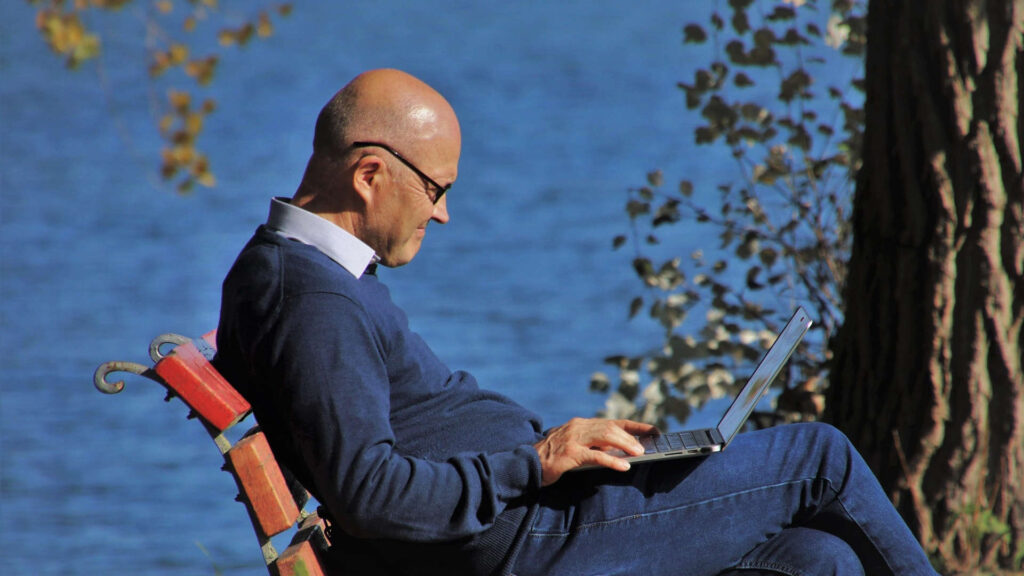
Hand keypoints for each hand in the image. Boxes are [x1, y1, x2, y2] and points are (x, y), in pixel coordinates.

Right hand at [533, 418, 658, 485]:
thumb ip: (591, 445)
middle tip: (645, 446)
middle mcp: (578, 427)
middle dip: (631, 436)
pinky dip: (612, 460)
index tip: (652, 430)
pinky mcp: (570, 453)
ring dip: (625, 445)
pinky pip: (596, 456)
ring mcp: (573, 438)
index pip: (612, 422)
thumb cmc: (551, 458)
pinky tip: (623, 466)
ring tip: (639, 453)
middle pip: (611, 427)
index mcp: (580, 424)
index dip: (634, 426)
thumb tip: (616, 450)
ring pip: (605, 437)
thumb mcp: (573, 446)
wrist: (526, 463)